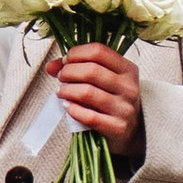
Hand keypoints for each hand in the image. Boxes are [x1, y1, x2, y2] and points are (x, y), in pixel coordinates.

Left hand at [52, 41, 142, 161]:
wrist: (131, 131)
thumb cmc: (113, 100)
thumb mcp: (104, 79)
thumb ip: (78, 67)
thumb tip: (51, 66)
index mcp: (128, 69)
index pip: (98, 51)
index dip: (76, 53)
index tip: (66, 61)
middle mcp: (129, 87)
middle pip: (91, 70)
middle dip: (68, 72)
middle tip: (61, 77)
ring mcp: (125, 108)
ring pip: (87, 92)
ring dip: (67, 90)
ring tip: (62, 92)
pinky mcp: (118, 128)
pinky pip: (89, 116)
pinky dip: (73, 110)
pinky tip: (68, 107)